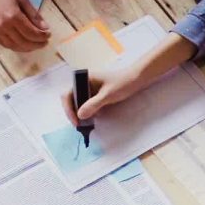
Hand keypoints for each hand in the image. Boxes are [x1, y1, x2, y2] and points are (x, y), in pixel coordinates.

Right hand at [0, 0, 50, 51]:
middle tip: (45, 42)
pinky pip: (6, 45)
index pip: (31, 33)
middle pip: (24, 42)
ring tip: (36, 44)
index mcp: (13, 15)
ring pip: (15, 46)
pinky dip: (17, 47)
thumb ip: (34, 14)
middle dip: (37, 44)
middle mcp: (4, 26)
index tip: (48, 35)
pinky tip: (24, 44)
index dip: (42, 36)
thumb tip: (45, 28)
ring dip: (28, 48)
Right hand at [61, 33, 197, 125]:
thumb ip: (93, 104)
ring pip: (79, 103)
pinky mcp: (96, 94)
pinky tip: (93, 119)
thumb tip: (79, 115)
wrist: (137, 79)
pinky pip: (87, 104)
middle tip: (79, 126)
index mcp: (83, 78)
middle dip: (74, 113)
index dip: (68, 109)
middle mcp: (84, 83)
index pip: (67, 94)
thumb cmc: (123, 83)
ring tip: (85, 124)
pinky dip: (89, 112)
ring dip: (81, 113)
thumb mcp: (107, 95)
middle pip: (71, 99)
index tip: (76, 121)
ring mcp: (89, 88)